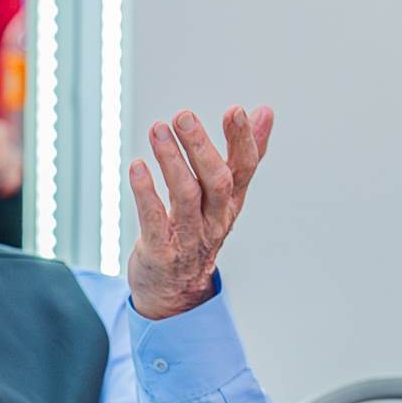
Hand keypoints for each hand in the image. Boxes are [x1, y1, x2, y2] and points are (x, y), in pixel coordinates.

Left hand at [126, 104, 274, 320]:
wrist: (175, 292)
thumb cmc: (198, 234)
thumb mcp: (225, 197)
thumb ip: (244, 155)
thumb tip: (264, 111)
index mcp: (231, 203)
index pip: (245, 169)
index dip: (243, 140)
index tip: (235, 110)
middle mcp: (214, 219)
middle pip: (217, 181)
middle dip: (201, 147)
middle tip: (184, 116)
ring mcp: (188, 237)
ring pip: (186, 196)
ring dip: (171, 160)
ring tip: (158, 129)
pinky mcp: (161, 251)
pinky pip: (153, 219)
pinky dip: (145, 191)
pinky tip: (137, 166)